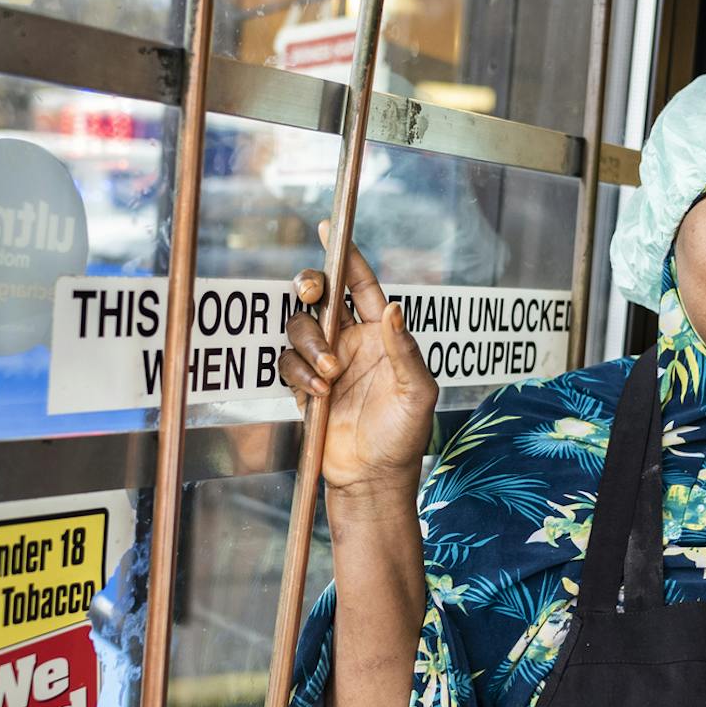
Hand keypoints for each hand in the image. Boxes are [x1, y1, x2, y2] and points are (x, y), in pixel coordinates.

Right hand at [280, 224, 438, 498]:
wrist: (373, 478)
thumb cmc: (403, 436)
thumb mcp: (417, 392)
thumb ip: (404, 349)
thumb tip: (392, 308)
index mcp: (379, 335)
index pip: (359, 285)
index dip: (346, 256)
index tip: (329, 227)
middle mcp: (350, 342)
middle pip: (320, 297)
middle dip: (312, 287)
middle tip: (316, 294)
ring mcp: (325, 364)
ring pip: (300, 328)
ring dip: (311, 344)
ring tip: (331, 375)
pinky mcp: (304, 387)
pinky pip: (288, 363)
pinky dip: (299, 373)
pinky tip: (319, 394)